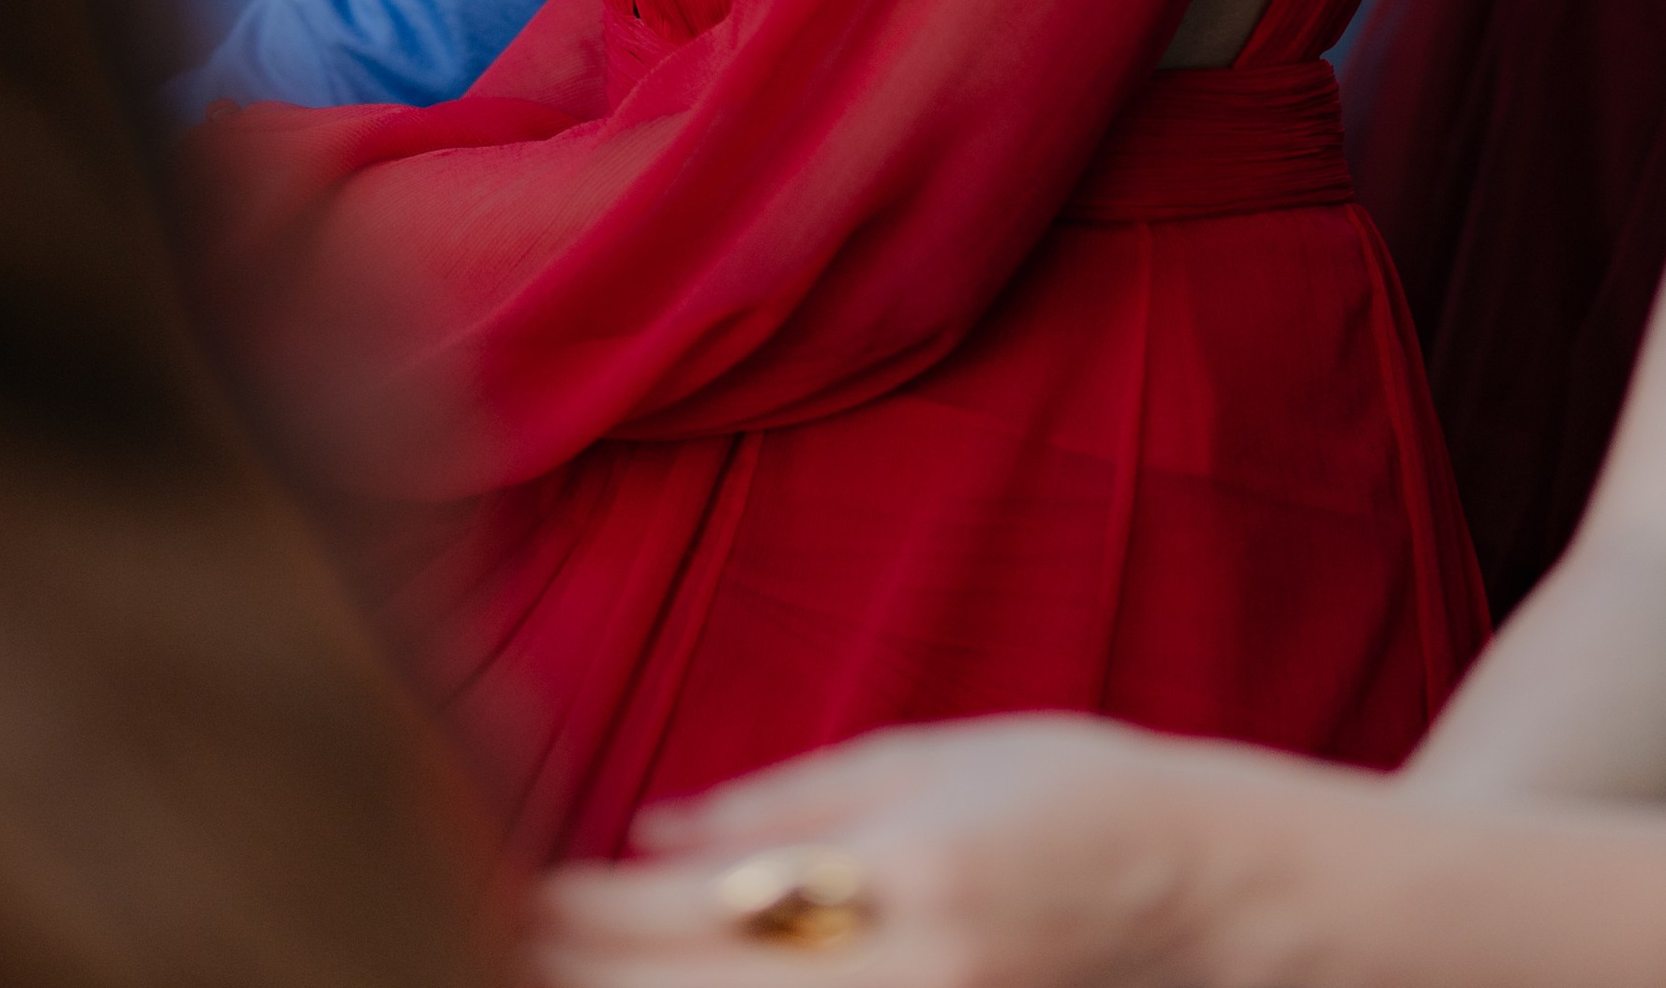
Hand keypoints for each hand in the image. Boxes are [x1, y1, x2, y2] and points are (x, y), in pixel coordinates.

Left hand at [532, 721, 1241, 987]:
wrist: (1214, 891)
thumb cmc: (1071, 793)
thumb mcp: (926, 760)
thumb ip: (788, 803)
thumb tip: (654, 833)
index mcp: (907, 879)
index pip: (717, 910)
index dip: (606, 913)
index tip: (526, 888)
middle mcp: (919, 978)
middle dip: (608, 978)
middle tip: (511, 936)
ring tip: (570, 970)